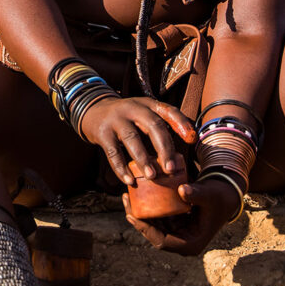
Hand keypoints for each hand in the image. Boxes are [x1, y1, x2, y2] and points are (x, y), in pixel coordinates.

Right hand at [80, 96, 195, 184]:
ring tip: (153, 176)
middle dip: (164, 148)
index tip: (191, 140)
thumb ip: (161, 124)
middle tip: (171, 169)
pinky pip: (113, 152)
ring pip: (132, 139)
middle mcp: (133, 108)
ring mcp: (116, 119)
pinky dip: (121, 168)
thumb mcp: (143, 113)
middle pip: (153, 125)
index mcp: (147, 104)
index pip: (168, 110)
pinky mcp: (102, 133)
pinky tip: (129, 181)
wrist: (93, 110)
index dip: (181, 124)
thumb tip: (188, 142)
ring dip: (143, 159)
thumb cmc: (126, 118)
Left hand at [125, 178, 242, 256]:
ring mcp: (179, 234)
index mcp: (191, 244)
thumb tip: (181, 191)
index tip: (132, 215)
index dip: (145, 230)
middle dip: (138, 220)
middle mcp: (183, 242)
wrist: (227, 194)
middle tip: (126, 200)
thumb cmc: (219, 196)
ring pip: (155, 227)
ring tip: (127, 196)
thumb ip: (197, 194)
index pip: (162, 242)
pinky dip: (149, 209)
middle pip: (154, 235)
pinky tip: (138, 196)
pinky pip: (159, 219)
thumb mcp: (209, 195)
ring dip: (141, 214)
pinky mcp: (177, 225)